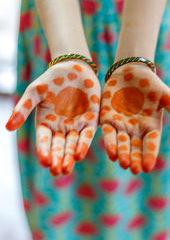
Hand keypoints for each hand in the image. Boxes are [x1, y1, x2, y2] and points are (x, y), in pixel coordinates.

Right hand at [6, 60, 100, 175]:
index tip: (44, 161)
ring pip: (72, 145)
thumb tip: (8, 127)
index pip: (44, 140)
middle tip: (56, 171)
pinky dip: (83, 144)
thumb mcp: (35, 92)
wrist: (73, 68)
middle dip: (57, 159)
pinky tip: (79, 154)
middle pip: (58, 146)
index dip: (44, 150)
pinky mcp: (90, 121)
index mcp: (46, 123)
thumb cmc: (51, 80)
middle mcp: (60, 128)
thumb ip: (23, 108)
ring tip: (66, 168)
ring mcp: (76, 125)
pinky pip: (87, 135)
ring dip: (69, 157)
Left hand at [100, 63, 169, 174]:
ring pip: (121, 142)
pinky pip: (108, 132)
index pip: (151, 144)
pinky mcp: (108, 118)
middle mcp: (136, 129)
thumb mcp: (166, 96)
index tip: (148, 167)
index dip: (149, 155)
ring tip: (123, 164)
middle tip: (134, 170)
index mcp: (151, 126)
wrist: (131, 72)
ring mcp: (121, 125)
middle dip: (135, 159)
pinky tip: (111, 152)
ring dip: (122, 153)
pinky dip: (110, 142)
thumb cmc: (151, 85)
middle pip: (135, 147)